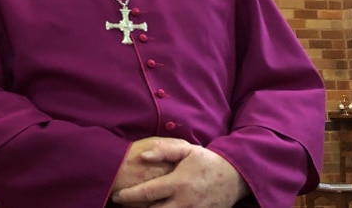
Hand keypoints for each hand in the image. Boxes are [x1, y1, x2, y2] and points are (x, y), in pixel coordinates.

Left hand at [111, 144, 249, 207]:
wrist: (235, 177)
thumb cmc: (206, 161)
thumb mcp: (187, 149)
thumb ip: (164, 150)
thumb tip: (142, 156)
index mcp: (178, 183)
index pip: (147, 192)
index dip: (129, 196)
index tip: (116, 196)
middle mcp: (185, 202)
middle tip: (122, 205)